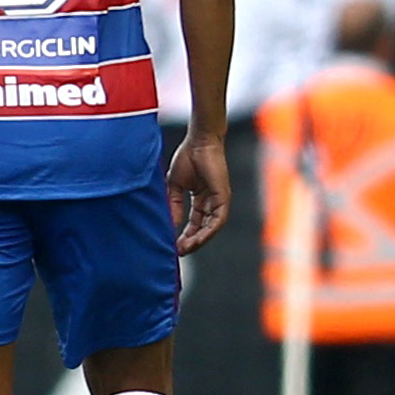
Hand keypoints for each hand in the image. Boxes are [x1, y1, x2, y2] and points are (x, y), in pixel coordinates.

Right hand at [167, 129, 230, 254]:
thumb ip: (174, 205)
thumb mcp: (175, 186)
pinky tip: (198, 239)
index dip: (185, 234)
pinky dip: (208, 230)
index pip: (195, 222)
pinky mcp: (223, 196)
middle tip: (179, 252)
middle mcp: (212, 201)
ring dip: (199, 239)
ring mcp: (219, 199)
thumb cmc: (187, 158)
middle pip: (203, 227)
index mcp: (201, 199)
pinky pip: (218, 218)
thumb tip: (171, 224)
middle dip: (192, 241)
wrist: (198, 142)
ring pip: (211, 226)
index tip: (174, 245)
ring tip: (186, 248)